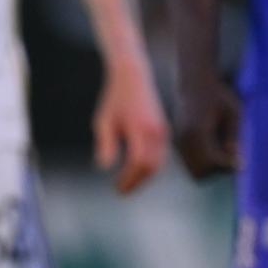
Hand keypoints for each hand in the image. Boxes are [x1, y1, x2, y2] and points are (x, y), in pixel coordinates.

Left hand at [94, 58, 167, 194]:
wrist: (133, 76)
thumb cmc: (115, 99)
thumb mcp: (103, 121)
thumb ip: (105, 144)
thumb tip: (105, 168)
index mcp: (140, 128)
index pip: (138, 162)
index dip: (128, 178)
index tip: (116, 188)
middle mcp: (156, 130)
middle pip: (152, 166)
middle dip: (137, 182)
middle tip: (122, 191)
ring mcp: (162, 130)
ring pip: (159, 162)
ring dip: (145, 176)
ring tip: (129, 183)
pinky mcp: (164, 129)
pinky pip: (161, 154)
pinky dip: (151, 166)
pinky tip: (137, 170)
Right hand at [173, 70, 241, 179]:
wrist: (194, 82)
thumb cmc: (217, 95)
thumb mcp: (233, 112)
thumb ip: (234, 137)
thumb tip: (238, 162)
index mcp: (197, 131)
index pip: (211, 161)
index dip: (228, 165)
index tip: (241, 160)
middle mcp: (184, 140)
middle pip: (200, 172)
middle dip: (218, 169)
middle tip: (232, 154)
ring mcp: (178, 143)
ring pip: (194, 170)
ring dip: (210, 167)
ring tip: (224, 149)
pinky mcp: (178, 143)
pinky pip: (191, 163)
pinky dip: (204, 162)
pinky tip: (214, 146)